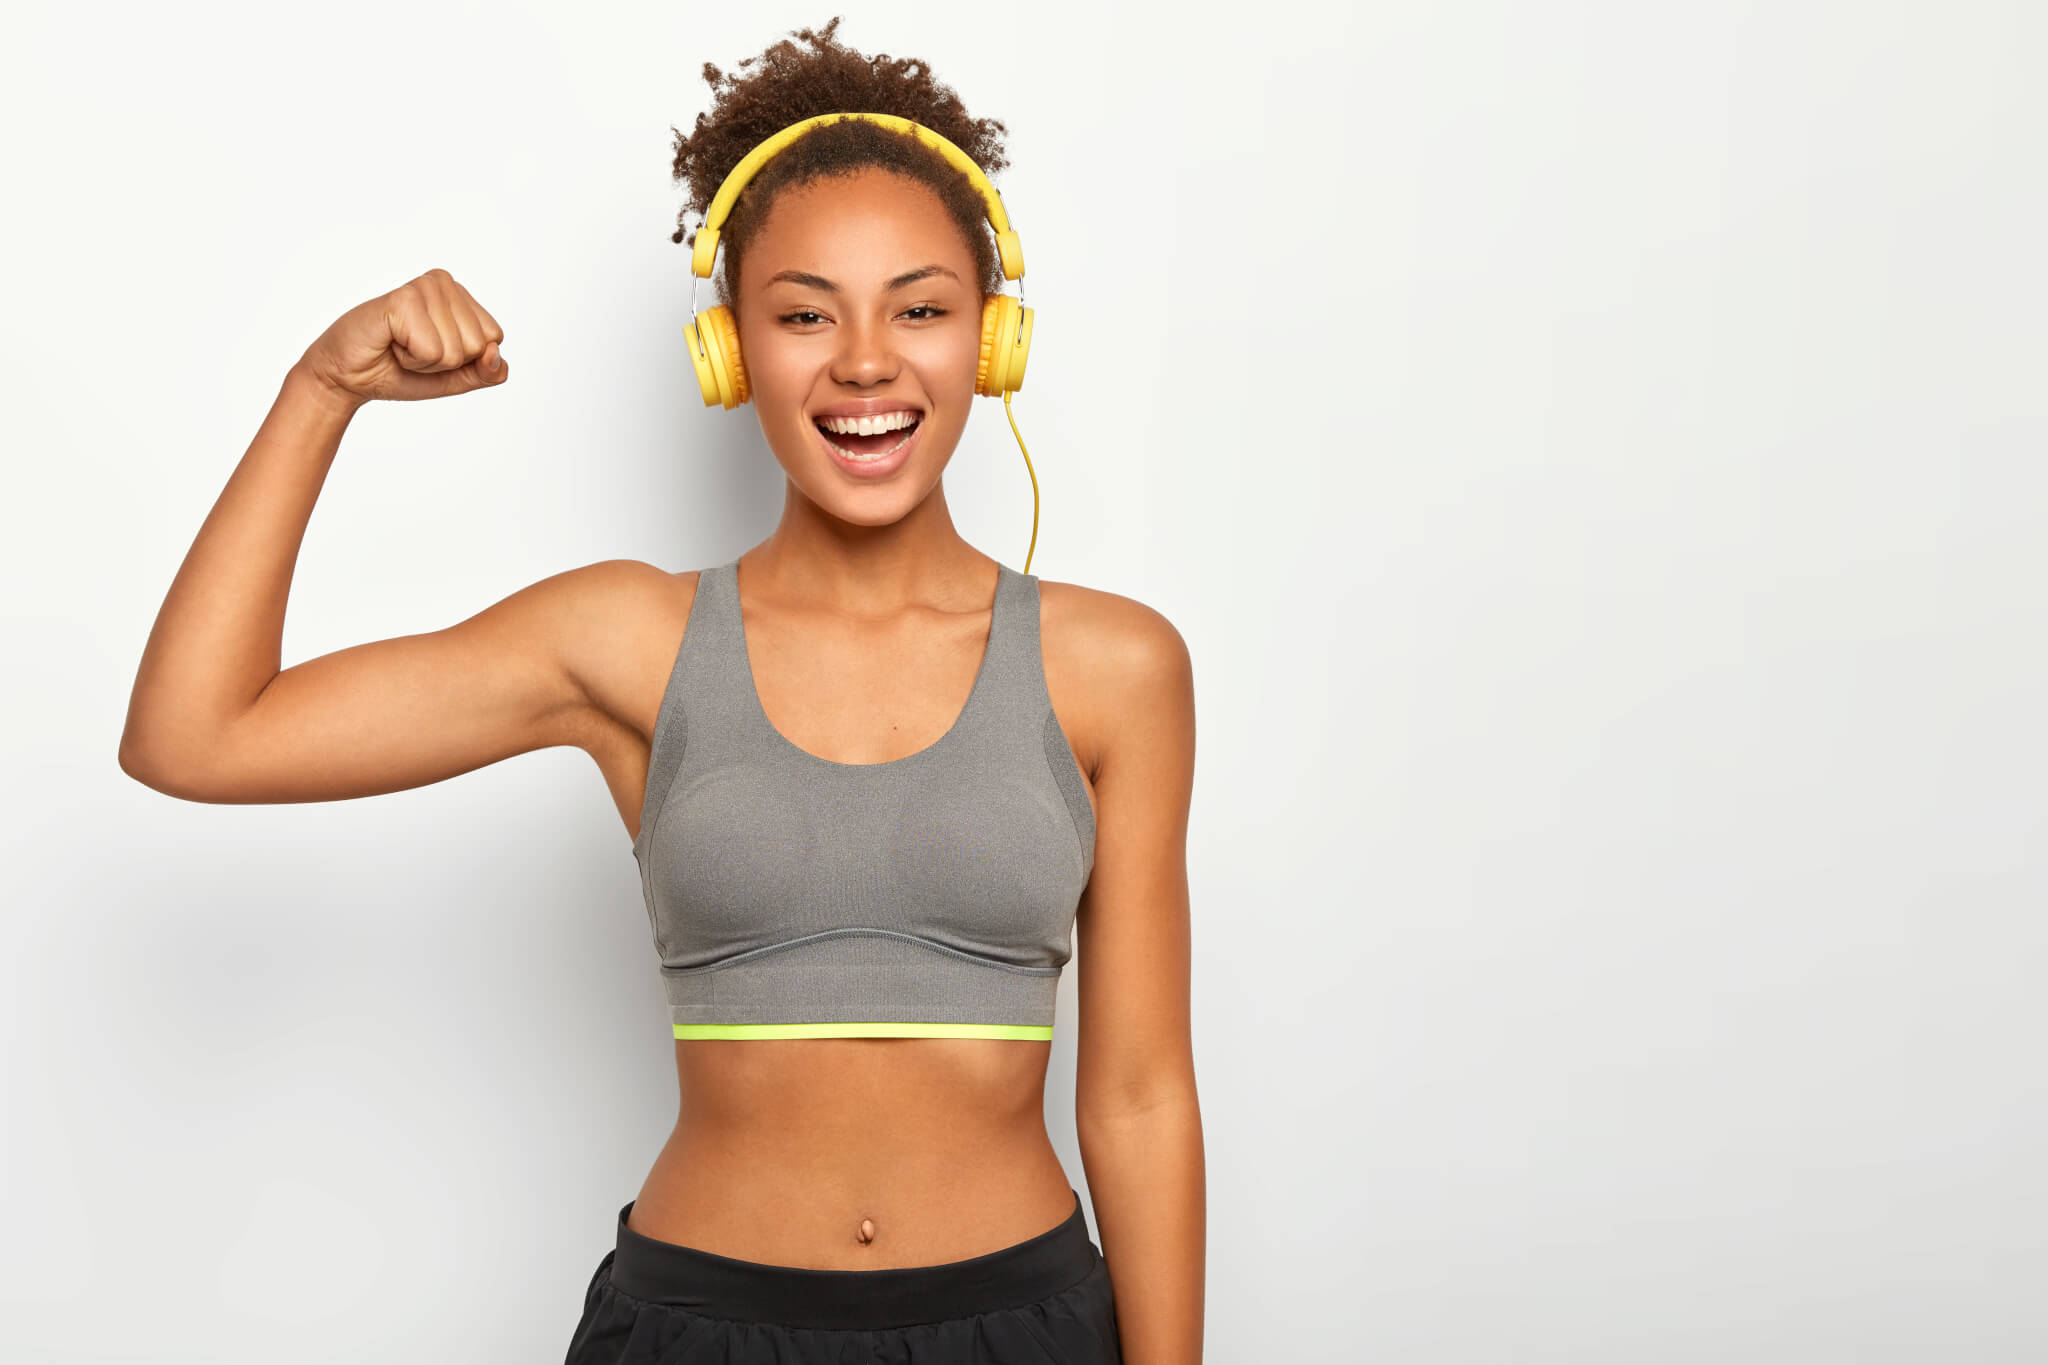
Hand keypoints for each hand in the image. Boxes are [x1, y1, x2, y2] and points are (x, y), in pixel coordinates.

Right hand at [297, 268, 507, 405]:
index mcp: (460, 295)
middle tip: (412, 349)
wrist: (349, 377)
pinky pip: (432, 351)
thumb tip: (495, 354)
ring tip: (400, 345)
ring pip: (456, 350)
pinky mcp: (403, 300)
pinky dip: (411, 359)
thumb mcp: (454, 378)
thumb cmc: (398, 371)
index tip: (432, 351)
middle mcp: (444, 283)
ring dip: (426, 362)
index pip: (494, 338)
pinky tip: (391, 342)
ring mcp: (424, 288)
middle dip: (445, 362)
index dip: (465, 360)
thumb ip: (485, 372)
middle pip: (478, 345)